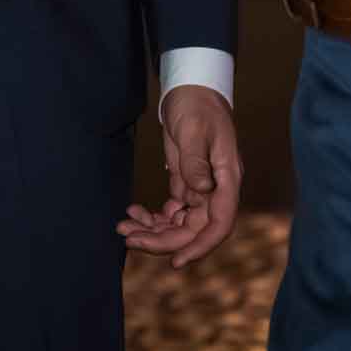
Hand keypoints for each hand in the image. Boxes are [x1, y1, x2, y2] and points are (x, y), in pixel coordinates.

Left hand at [118, 86, 241, 268]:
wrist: (190, 90)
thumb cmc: (197, 105)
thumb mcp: (194, 129)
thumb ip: (195, 161)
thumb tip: (199, 191)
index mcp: (226, 178)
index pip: (219, 222)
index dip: (200, 246)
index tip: (176, 261)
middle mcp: (216, 190)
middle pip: (193, 229)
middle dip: (162, 240)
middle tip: (130, 238)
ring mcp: (200, 189)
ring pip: (179, 224)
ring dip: (153, 231)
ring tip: (124, 228)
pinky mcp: (185, 184)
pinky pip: (171, 212)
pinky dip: (152, 217)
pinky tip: (133, 212)